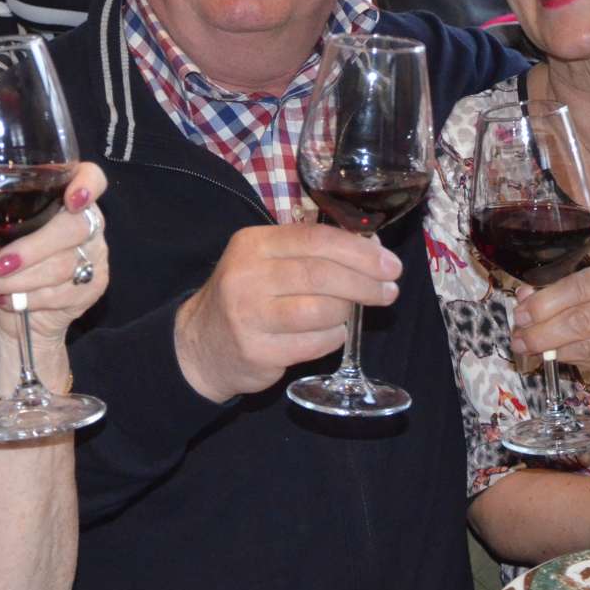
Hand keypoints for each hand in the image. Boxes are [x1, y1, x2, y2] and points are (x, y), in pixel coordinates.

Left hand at [0, 164, 108, 346]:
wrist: (15, 311)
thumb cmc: (2, 259)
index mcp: (63, 197)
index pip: (92, 178)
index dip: (87, 185)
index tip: (71, 199)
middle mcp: (87, 223)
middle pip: (74, 228)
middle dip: (33, 249)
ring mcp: (95, 256)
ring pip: (65, 265)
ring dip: (22, 280)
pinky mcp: (94, 287)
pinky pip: (65, 292)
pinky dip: (30, 299)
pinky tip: (9, 301)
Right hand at [173, 224, 402, 403]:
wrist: (200, 344)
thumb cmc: (247, 296)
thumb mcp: (265, 261)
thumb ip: (309, 252)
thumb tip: (371, 249)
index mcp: (253, 243)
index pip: (315, 239)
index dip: (359, 251)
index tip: (389, 264)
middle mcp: (247, 275)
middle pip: (320, 274)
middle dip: (364, 283)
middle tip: (389, 290)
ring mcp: (249, 315)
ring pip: (321, 311)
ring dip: (348, 311)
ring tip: (353, 311)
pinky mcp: (257, 350)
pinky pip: (314, 343)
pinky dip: (333, 337)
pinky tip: (332, 332)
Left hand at [510, 255, 589, 382]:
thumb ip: (577, 288)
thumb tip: (526, 298)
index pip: (580, 287)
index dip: (545, 302)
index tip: (521, 313)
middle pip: (580, 321)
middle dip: (542, 332)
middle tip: (518, 338)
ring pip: (587, 348)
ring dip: (553, 351)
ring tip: (531, 349)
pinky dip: (575, 362)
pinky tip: (561, 357)